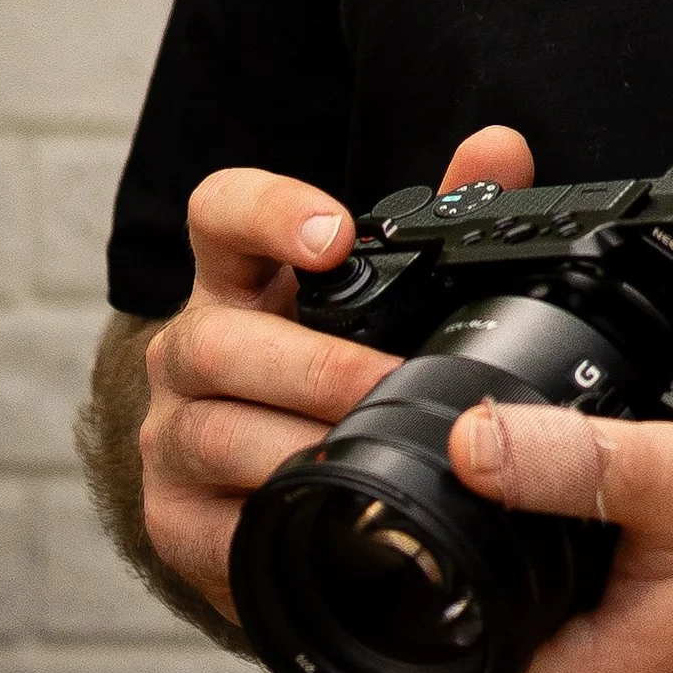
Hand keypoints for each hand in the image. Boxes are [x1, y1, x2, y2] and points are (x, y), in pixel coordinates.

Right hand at [142, 122, 531, 620]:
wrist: (271, 493)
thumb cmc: (331, 377)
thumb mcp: (381, 298)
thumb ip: (441, 216)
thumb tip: (502, 148)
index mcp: (237, 279)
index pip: (220, 212)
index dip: (269, 211)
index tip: (336, 234)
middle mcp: (190, 349)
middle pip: (219, 339)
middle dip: (316, 366)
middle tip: (392, 382)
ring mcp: (170, 435)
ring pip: (213, 432)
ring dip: (301, 445)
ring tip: (376, 455)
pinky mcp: (173, 521)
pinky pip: (212, 524)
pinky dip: (274, 520)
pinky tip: (330, 521)